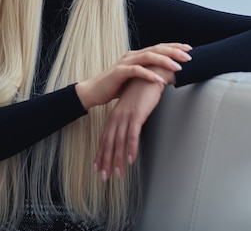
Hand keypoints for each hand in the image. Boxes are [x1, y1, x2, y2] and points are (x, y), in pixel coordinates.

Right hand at [75, 43, 191, 109]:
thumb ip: (148, 74)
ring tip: (177, 67)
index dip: (174, 47)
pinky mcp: (119, 72)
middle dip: (174, 52)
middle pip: (156, 49)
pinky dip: (149, 75)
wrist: (94, 91)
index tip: (188, 49)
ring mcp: (125, 63)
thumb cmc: (115, 86)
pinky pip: (136, 71)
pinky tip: (159, 80)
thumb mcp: (135, 79)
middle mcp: (132, 55)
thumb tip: (165, 76)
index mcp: (137, 55)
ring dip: (164, 61)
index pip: (158, 47)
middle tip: (188, 56)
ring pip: (148, 57)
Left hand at [93, 65, 174, 180]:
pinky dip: (131, 148)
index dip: (101, 153)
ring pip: (119, 142)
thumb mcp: (132, 105)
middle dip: (106, 160)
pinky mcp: (138, 114)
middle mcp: (118, 116)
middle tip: (103, 176)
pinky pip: (133, 135)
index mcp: (115, 114)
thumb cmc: (143, 89)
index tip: (98, 167)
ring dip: (118, 159)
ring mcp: (127, 115)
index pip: (105, 137)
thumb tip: (127, 130)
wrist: (153, 73)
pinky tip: (131, 159)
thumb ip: (128, 117)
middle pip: (109, 142)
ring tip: (118, 173)